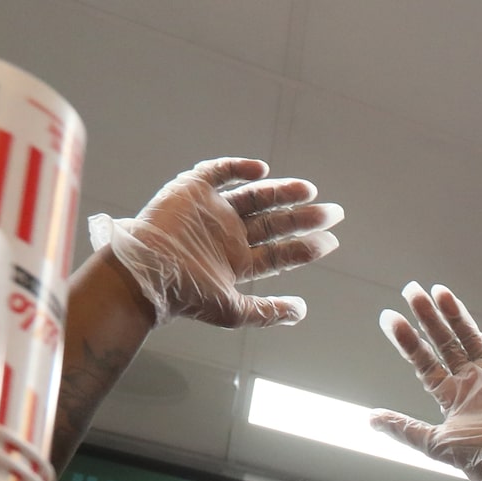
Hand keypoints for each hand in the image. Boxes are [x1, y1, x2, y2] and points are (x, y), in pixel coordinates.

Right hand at [90, 157, 340, 328]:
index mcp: (238, 262)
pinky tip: (264, 170)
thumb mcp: (235, 310)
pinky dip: (240, 168)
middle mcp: (228, 236)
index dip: (306, 247)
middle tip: (335, 213)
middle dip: (304, 218)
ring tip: (310, 191)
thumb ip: (268, 311)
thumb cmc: (187, 295)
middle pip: (274, 223)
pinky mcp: (193, 191)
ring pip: (255, 198)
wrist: (146, 273)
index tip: (332, 241)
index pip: (280, 252)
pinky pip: (219, 173)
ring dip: (283, 193)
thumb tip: (303, 312)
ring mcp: (212, 212)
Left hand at [372, 282, 481, 480]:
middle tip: (412, 291)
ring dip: (456, 315)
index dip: (407, 340)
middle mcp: (469, 380)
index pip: (424, 360)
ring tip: (440, 291)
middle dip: (428, 317)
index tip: (391, 317)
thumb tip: (370, 419)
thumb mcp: (433, 442)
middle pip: (445, 342)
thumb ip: (403, 427)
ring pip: (472, 337)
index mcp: (450, 394)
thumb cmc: (476, 459)